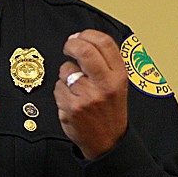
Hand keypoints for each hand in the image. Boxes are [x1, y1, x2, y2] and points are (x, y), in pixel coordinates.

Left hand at [53, 29, 127, 158]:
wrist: (107, 142)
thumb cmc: (109, 111)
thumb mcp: (117, 84)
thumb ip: (105, 63)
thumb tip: (81, 39)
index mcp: (119, 76)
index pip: (105, 43)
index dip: (87, 34)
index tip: (79, 37)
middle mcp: (105, 84)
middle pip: (83, 50)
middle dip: (71, 45)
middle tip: (68, 47)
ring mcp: (88, 96)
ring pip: (66, 69)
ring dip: (65, 74)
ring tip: (75, 86)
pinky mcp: (72, 106)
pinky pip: (58, 87)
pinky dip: (60, 91)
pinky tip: (71, 99)